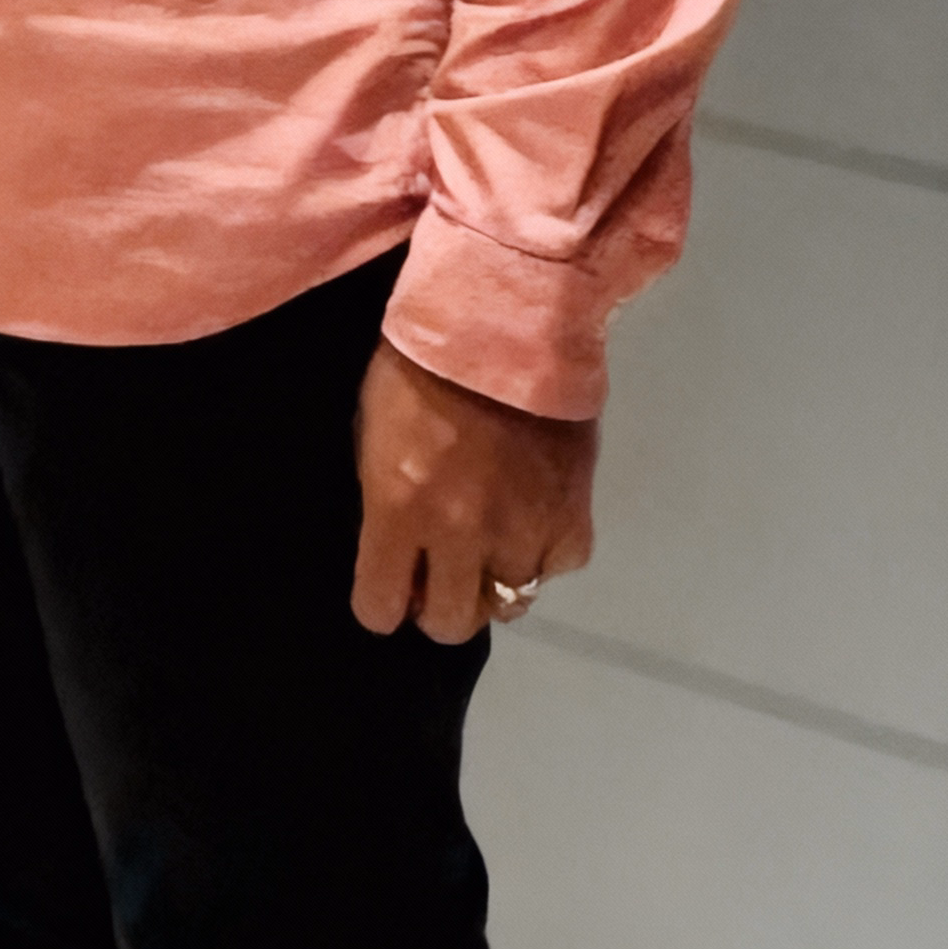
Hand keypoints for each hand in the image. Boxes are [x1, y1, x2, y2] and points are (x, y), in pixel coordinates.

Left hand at [351, 335, 597, 645]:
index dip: (381, 603)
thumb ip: (385, 500)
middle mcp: (461, 536)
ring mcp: (523, 533)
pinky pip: (557, 567)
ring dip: (493, 579)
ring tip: (488, 543)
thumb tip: (396, 545)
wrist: (503, 324)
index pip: (381, 606)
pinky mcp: (573, 519)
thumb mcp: (374, 433)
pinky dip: (542, 552)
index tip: (387, 590)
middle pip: (452, 623)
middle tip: (439, 577)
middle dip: (438, 607)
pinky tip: (529, 520)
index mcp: (399, 511)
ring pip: (510, 602)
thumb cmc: (418, 365)